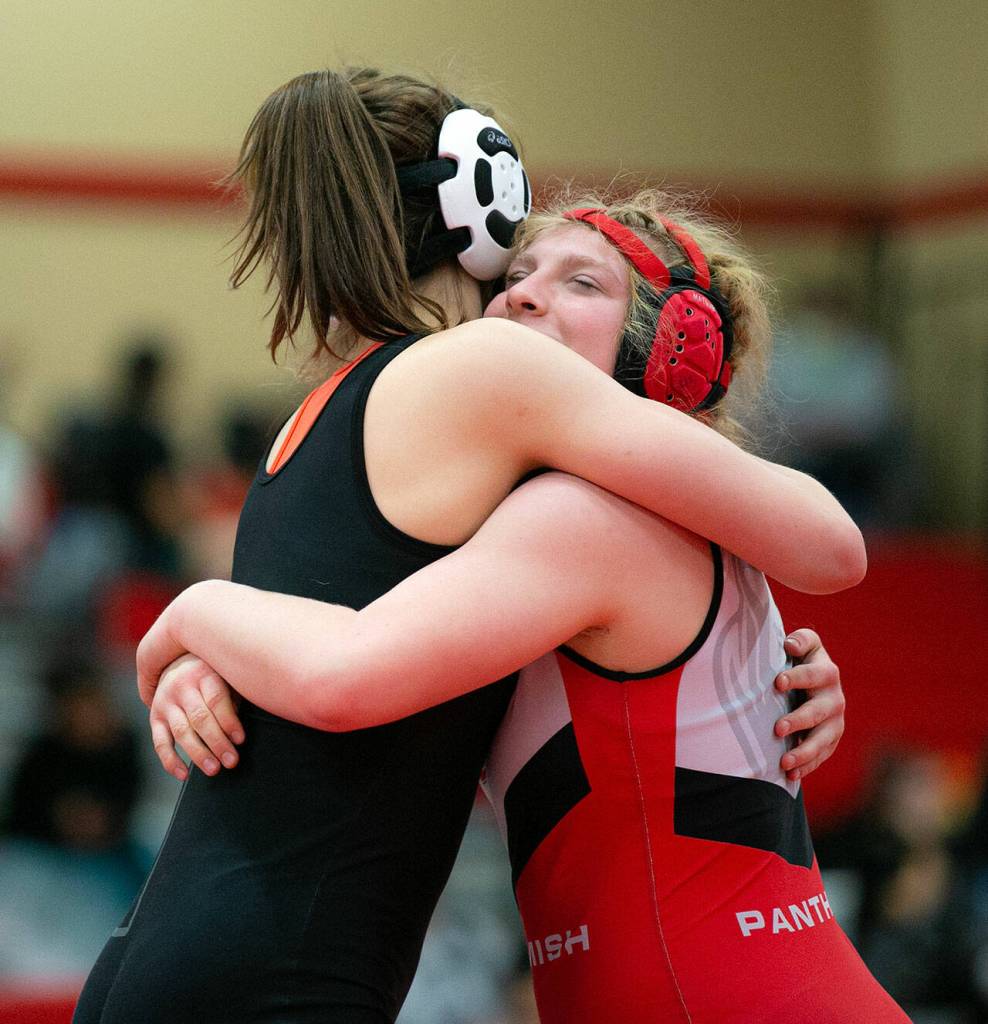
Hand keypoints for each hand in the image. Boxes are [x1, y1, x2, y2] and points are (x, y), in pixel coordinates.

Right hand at [149, 654, 244, 781]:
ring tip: (214, 769)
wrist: (175, 661)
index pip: (216, 700)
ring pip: (181, 732)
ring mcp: (165, 702)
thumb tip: (240, 733)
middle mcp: (181, 687)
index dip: (229, 722)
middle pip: (200, 718)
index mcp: (204, 674)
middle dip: (217, 742)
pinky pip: (160, 743)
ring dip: (198, 754)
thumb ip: (233, 698)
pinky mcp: (154, 717)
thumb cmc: (212, 673)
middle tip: (231, 761)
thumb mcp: (225, 676)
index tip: (240, 740)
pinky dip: (170, 761)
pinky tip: (184, 774)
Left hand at [773, 629, 844, 781]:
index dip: (796, 677)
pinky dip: (807, 766)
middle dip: (798, 720)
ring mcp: (835, 721)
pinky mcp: (832, 739)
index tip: (777, 682)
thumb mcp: (802, 646)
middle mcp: (834, 697)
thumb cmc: (799, 661)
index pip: (812, 673)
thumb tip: (790, 645)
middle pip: (817, 711)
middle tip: (778, 728)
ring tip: (783, 762)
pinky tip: (791, 775)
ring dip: (804, 751)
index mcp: (825, 670)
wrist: (812, 684)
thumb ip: (800, 641)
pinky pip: (821, 755)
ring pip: (822, 739)